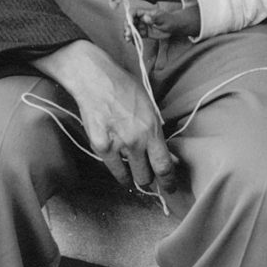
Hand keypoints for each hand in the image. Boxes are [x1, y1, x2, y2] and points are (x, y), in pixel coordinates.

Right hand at [33, 40, 176, 193]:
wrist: (96, 79)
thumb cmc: (124, 88)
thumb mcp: (149, 107)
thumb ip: (157, 132)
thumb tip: (166, 154)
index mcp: (152, 129)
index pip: (165, 166)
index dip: (169, 181)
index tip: (170, 187)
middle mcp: (136, 141)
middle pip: (147, 177)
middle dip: (150, 179)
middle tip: (150, 177)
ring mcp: (117, 145)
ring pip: (130, 177)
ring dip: (134, 177)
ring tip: (134, 172)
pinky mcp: (100, 147)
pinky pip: (114, 169)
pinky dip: (118, 171)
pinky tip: (121, 169)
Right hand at [134, 3, 200, 39]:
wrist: (174, 27)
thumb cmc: (170, 20)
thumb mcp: (164, 19)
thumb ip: (155, 18)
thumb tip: (145, 17)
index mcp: (146, 12)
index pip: (133, 12)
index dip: (129, 17)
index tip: (129, 24)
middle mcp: (142, 18)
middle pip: (131, 21)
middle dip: (127, 27)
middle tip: (128, 34)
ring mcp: (143, 25)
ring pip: (132, 29)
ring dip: (129, 33)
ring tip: (128, 39)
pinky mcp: (144, 32)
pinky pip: (136, 35)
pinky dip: (133, 38)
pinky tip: (132, 42)